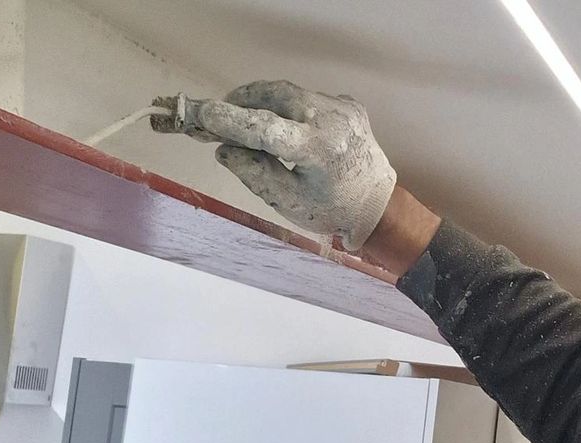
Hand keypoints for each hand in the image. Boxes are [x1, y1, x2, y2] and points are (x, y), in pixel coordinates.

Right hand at [153, 81, 395, 250]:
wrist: (379, 205)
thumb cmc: (332, 211)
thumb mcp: (288, 202)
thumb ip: (253, 172)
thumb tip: (224, 148)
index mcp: (319, 150)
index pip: (264, 128)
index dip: (229, 120)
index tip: (201, 113)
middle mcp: (334, 120)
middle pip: (276, 96)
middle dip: (242, 101)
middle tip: (216, 115)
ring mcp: (344, 108)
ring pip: (291, 93)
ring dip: (262, 101)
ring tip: (241, 118)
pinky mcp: (348, 104)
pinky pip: (308, 99)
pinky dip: (288, 107)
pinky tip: (282, 126)